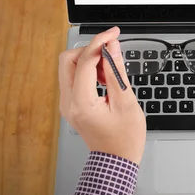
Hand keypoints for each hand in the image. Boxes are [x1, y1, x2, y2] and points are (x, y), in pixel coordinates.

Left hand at [58, 26, 145, 164]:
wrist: (117, 161)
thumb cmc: (124, 138)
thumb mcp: (127, 102)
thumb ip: (117, 71)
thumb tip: (112, 48)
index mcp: (81, 102)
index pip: (85, 61)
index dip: (100, 42)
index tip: (113, 33)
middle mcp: (68, 102)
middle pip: (68, 59)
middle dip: (91, 50)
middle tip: (111, 53)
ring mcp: (67, 104)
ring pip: (70, 67)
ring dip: (90, 61)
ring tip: (111, 72)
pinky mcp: (72, 104)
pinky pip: (74, 78)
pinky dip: (89, 71)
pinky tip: (106, 79)